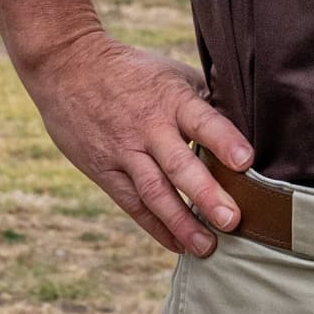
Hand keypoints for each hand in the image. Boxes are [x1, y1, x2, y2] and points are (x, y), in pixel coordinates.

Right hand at [17, 29, 251, 255]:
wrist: (67, 65)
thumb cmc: (132, 72)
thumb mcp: (172, 74)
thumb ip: (204, 102)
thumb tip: (246, 128)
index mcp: (172, 99)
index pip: (203, 121)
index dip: (224, 141)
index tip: (246, 162)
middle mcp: (149, 127)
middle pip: (180, 165)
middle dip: (206, 195)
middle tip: (231, 221)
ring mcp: (124, 151)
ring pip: (155, 192)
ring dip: (182, 223)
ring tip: (207, 247)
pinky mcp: (104, 170)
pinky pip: (132, 204)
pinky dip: (156, 227)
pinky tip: (177, 245)